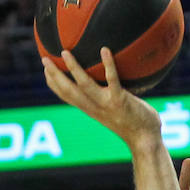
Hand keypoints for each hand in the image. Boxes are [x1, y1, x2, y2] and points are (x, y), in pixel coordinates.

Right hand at [42, 45, 160, 146]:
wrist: (145, 139)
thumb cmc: (136, 125)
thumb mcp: (117, 111)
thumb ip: (111, 98)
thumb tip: (114, 82)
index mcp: (91, 110)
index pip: (67, 97)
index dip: (54, 85)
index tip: (45, 71)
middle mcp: (94, 108)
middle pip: (68, 91)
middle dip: (54, 76)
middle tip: (44, 59)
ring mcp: (106, 104)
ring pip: (84, 85)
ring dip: (73, 69)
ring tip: (64, 52)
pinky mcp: (120, 100)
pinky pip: (112, 80)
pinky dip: (108, 65)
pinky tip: (104, 49)